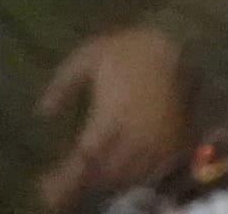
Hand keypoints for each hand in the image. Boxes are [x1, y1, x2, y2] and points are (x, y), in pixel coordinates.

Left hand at [34, 27, 193, 207]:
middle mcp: (135, 136)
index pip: (83, 160)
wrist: (183, 40)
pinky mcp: (177, 140)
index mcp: (110, 118)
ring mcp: (159, 141)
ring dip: (110, 180)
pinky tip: (128, 173)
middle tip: (69, 183)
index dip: (63, 179)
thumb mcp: (89, 56)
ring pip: (131, 175)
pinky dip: (138, 175)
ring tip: (96, 178)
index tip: (45, 188)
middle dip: (85, 182)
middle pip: (106, 174)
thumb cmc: (133, 48)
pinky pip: (156, 169)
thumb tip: (43, 112)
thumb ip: (63, 85)